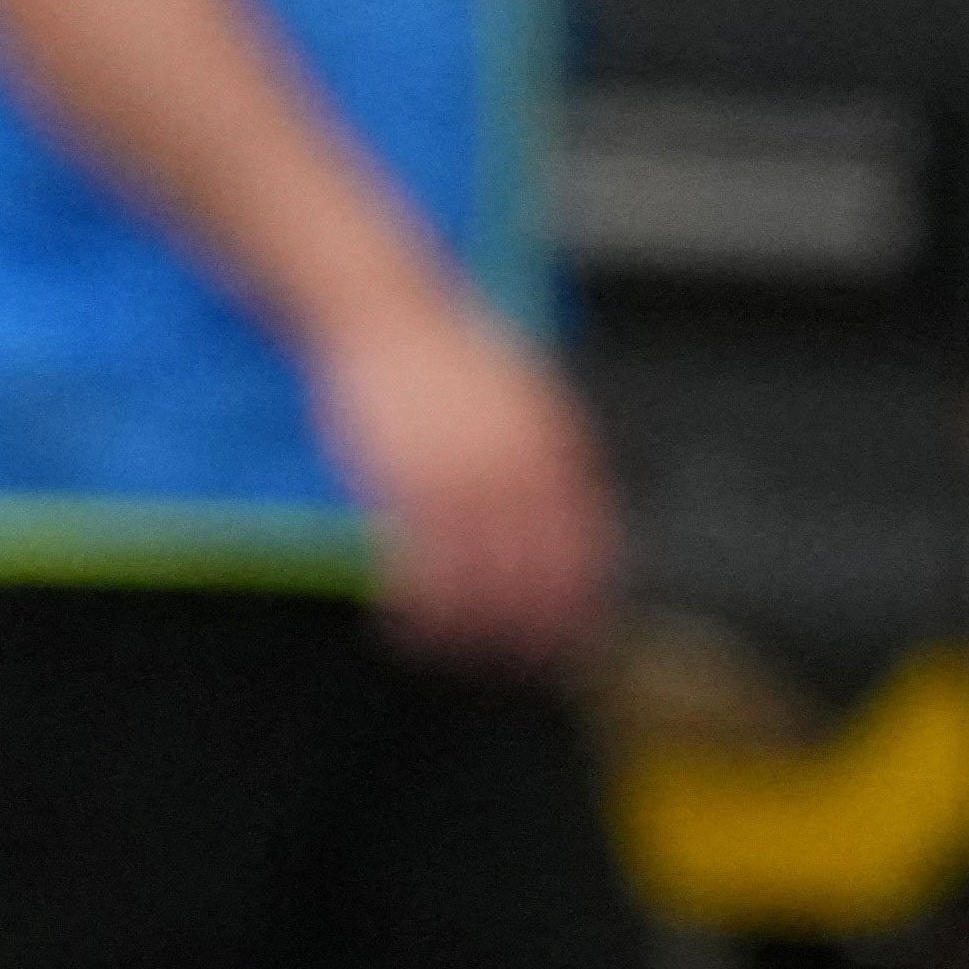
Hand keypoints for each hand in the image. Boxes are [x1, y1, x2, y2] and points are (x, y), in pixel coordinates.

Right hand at [307, 290, 620, 670]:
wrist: (384, 306)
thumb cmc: (441, 354)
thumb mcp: (517, 397)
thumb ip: (543, 455)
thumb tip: (564, 515)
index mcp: (555, 444)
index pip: (584, 544)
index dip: (575, 601)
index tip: (566, 641)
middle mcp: (520, 464)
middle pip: (536, 572)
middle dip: (526, 628)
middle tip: (511, 663)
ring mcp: (463, 472)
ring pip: (479, 577)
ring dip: (468, 628)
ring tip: (450, 652)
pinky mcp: (407, 477)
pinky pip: (421, 561)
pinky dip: (417, 605)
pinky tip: (406, 625)